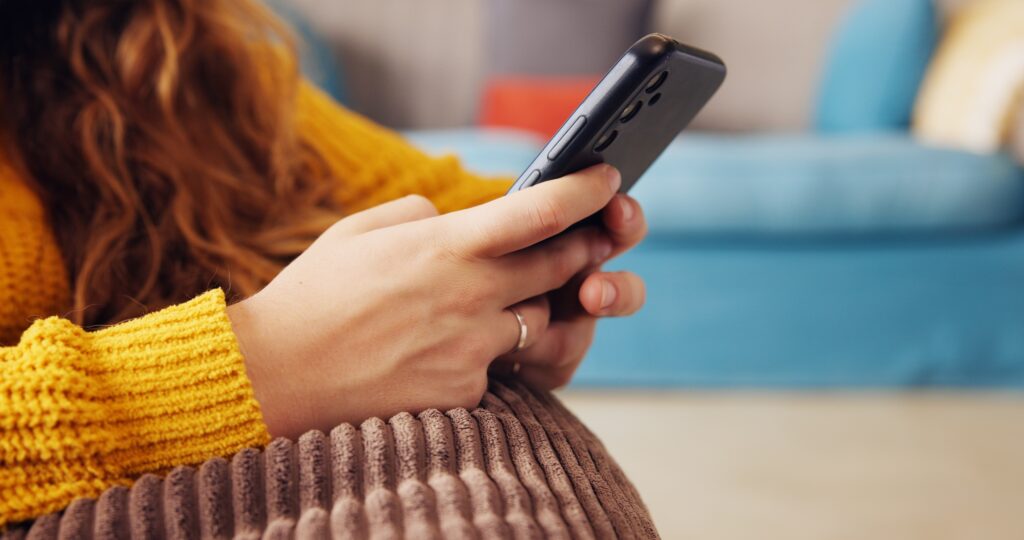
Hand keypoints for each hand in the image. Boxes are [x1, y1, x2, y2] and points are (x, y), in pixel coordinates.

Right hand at [228, 165, 625, 438]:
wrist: (276, 376)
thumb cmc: (312, 297)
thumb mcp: (359, 231)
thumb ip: (418, 214)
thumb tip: (451, 218)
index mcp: (446, 245)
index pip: (541, 210)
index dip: (585, 191)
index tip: (607, 177)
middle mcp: (470, 294)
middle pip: (560, 266)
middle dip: (581, 250)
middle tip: (583, 242)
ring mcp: (472, 347)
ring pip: (539, 321)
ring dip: (535, 307)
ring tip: (498, 303)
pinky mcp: (466, 390)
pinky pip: (499, 366)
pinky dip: (486, 355)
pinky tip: (442, 352)